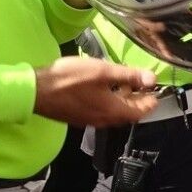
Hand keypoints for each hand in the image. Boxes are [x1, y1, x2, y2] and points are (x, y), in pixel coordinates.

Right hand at [33, 56, 157, 126]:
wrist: (36, 91)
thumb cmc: (70, 79)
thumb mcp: (104, 72)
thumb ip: (129, 76)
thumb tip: (152, 79)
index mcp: (113, 111)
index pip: (142, 111)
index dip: (152, 99)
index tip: (155, 86)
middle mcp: (104, 120)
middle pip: (130, 112)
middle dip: (139, 96)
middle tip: (142, 79)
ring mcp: (91, 119)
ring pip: (115, 110)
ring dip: (124, 96)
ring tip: (124, 78)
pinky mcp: (80, 115)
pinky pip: (102, 109)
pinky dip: (109, 98)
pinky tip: (104, 83)